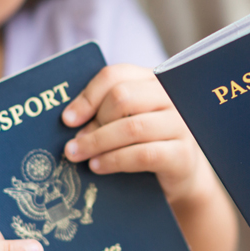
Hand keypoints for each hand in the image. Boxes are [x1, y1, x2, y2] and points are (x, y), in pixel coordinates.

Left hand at [62, 64, 210, 206]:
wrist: (182, 175)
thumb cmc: (147, 142)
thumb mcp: (127, 120)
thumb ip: (106, 111)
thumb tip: (71, 120)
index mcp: (153, 80)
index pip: (116, 75)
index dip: (88, 96)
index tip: (67, 119)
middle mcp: (170, 97)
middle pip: (123, 97)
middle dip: (93, 122)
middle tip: (73, 143)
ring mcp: (180, 124)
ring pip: (131, 127)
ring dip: (98, 143)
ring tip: (77, 156)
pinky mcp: (182, 153)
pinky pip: (143, 154)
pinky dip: (114, 160)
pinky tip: (98, 166)